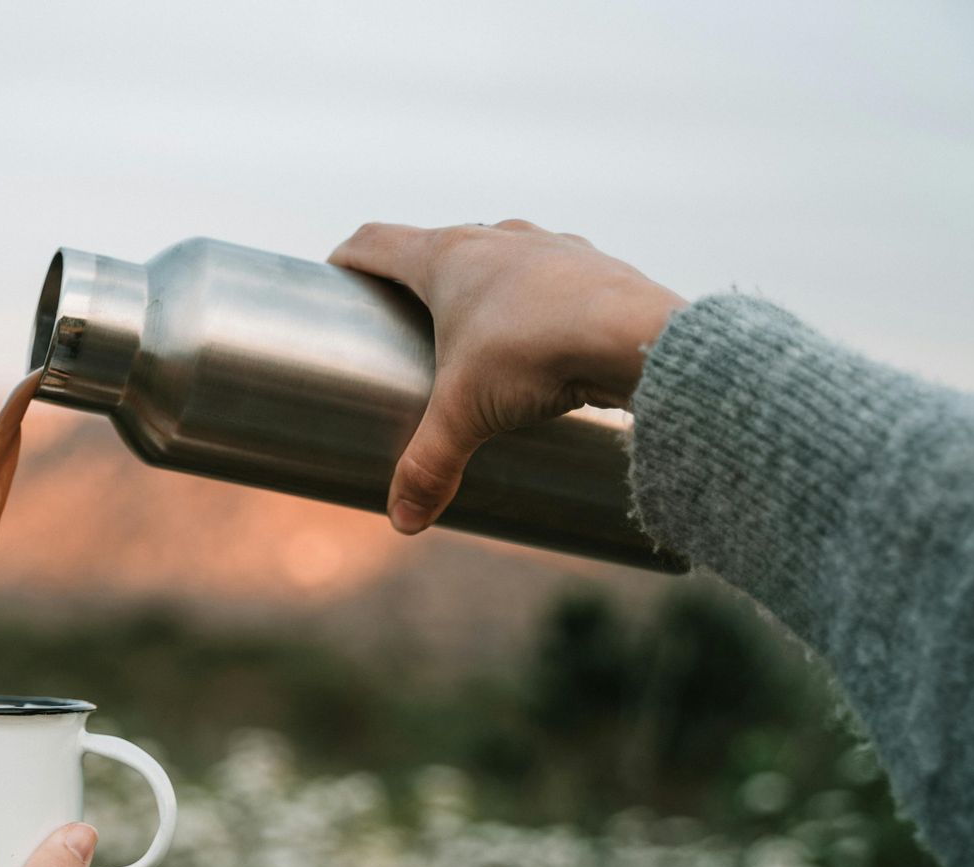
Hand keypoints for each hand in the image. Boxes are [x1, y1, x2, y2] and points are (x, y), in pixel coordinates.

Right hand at [329, 220, 684, 533]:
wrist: (638, 335)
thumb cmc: (538, 354)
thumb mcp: (467, 414)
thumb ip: (429, 466)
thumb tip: (403, 521)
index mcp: (448, 257)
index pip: (376, 241)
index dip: (347, 259)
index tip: (335, 279)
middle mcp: (496, 238)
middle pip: (437, 246)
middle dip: (415, 279)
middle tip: (403, 320)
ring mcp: (549, 246)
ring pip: (499, 255)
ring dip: (480, 284)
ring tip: (476, 331)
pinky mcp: (594, 265)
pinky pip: (550, 274)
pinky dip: (533, 298)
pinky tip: (542, 333)